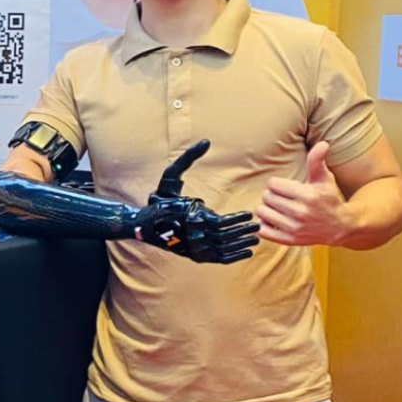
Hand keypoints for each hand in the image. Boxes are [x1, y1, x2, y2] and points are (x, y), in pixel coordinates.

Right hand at [135, 139, 259, 263]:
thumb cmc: (161, 200)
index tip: (249, 214)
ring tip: (255, 238)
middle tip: (256, 226)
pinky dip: (235, 257)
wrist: (145, 226)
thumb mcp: (170, 176)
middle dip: (243, 231)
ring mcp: (194, 247)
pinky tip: (247, 252)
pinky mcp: (195, 256)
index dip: (238, 219)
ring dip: (242, 244)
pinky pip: (219, 259)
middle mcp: (194, 234)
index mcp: (191, 216)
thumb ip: (188, 158)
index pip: (222, 222)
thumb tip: (206, 141)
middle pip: (226, 236)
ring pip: (224, 248)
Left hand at [256, 141, 346, 245]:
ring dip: (267, 209)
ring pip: (262, 212)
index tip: (286, 188)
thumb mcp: (324, 179)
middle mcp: (300, 212)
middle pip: (267, 197)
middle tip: (283, 198)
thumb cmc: (330, 199)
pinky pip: (263, 230)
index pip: (273, 184)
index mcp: (307, 195)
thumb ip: (317, 161)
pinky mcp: (289, 240)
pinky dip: (265, 225)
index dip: (278, 184)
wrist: (341, 226)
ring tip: (278, 209)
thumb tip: (322, 144)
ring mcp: (294, 228)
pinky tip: (275, 221)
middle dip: (273, 196)